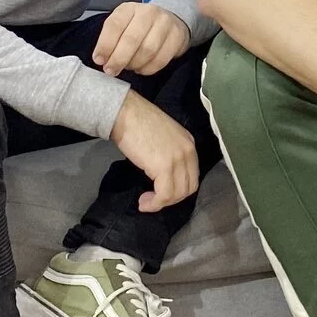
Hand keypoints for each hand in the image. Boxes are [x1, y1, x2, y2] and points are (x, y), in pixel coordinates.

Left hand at [93, 3, 189, 77]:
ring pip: (147, 51)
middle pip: (131, 39)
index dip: (105, 45)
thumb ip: (111, 39)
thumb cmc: (139, 25)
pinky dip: (148, 69)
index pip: (114, 25)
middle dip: (118, 59)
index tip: (99, 60)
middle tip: (111, 70)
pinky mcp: (177, 37)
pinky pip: (161, 59)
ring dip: (134, 64)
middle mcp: (148, 12)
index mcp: (129, 8)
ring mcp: (165, 24)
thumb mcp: (123, 24)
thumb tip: (101, 59)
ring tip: (129, 67)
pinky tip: (141, 68)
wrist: (169, 19)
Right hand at [109, 91, 199, 211]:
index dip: (178, 189)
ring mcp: (178, 159)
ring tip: (145, 202)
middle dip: (171, 198)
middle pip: (189, 187)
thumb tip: (162, 174)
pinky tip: (143, 203)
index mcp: (189, 144)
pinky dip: (155, 204)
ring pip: (178, 194)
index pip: (192, 175)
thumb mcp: (163, 138)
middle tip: (153, 199)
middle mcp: (188, 152)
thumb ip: (169, 154)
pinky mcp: (164, 167)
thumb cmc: (137, 122)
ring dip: (161, 203)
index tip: (161, 192)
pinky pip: (165, 194)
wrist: (125, 113)